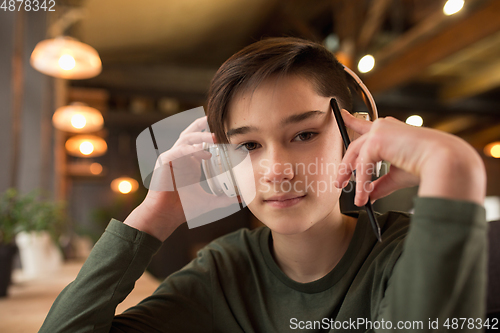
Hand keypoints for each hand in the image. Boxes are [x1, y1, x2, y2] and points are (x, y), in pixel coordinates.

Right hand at [125, 116, 235, 240]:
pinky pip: (178, 150)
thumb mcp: (209, 202)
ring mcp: (172, 157)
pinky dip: (191, 150)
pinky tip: (205, 154)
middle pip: (191, 134)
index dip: (211, 135)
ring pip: (186, 138)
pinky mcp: (164, 161)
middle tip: (218, 120)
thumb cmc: (183, 208)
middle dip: (202, 125)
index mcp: (190, 162)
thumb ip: (225, 199)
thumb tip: (241, 199)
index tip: (226, 132)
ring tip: (215, 138)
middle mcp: (181, 157)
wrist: (166, 216)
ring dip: (201, 136)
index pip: (200, 142)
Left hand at [335, 110, 485, 206]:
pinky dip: (363, 182)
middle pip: (355, 147)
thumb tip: (368, 196)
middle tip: (339, 183)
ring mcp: (379, 131)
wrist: (445, 161)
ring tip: (357, 198)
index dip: (351, 121)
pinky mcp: (376, 140)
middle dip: (345, 166)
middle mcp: (383, 126)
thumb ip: (380, 183)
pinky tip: (364, 196)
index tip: (343, 116)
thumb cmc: (426, 165)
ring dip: (353, 179)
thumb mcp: (397, 175)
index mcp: (389, 130)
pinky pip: (363, 165)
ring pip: (357, 157)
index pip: (365, 125)